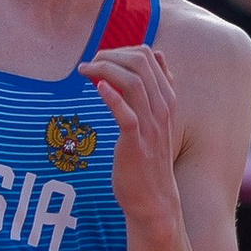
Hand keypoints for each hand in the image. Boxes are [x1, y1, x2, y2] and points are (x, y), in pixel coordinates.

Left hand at [86, 42, 180, 224]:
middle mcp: (162, 108)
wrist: (154, 200)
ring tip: (84, 72)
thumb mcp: (157, 118)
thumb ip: (156, 89)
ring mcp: (151, 126)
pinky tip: (97, 88)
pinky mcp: (136, 144)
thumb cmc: (149, 158)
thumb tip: (157, 54)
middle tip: (88, 64)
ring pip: (133, 82)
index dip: (120, 50)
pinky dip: (112, 98)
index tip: (99, 59)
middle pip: (140, 63)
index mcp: (166, 99)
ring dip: (105, 69)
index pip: (148, 56)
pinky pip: (127, 115)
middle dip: (109, 55)